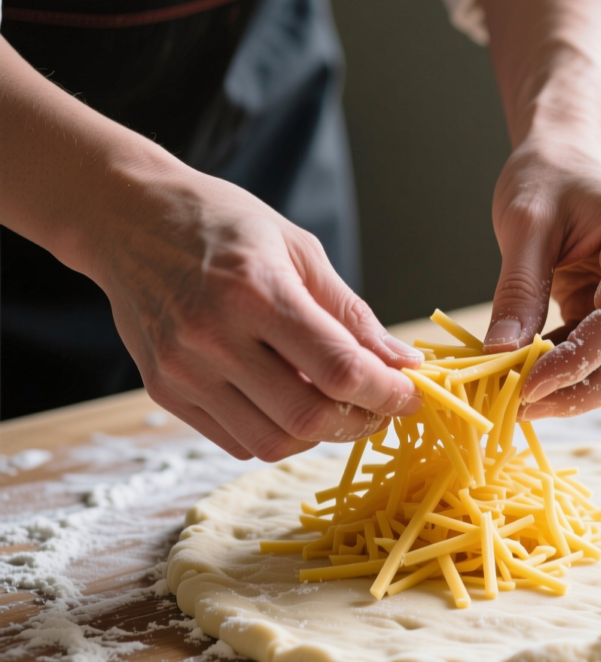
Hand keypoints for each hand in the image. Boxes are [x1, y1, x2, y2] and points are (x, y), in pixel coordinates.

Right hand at [90, 168, 422, 459]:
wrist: (128, 219)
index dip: (387, 392)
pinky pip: (237, 441)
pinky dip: (278, 434)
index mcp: (256, 292)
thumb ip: (351, 314)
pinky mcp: (163, 392)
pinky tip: (289, 401)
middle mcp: (212, 337)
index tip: (411, 394)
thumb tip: (402, 363)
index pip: (339, 369)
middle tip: (380, 405)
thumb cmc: (224, 225)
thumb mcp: (299, 249)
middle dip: (361, 421)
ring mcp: (182, 371)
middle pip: (308, 417)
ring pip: (273, 442)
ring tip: (336, 404)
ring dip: (320, 435)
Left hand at [484, 132, 600, 418]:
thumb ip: (517, 290)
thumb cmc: (546, 176)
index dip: (574, 364)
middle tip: (524, 406)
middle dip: (582, 391)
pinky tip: (532, 372)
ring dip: (577, 389)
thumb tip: (501, 355)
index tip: (524, 386)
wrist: (565, 156)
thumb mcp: (523, 224)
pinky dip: (571, 372)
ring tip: (521, 395)